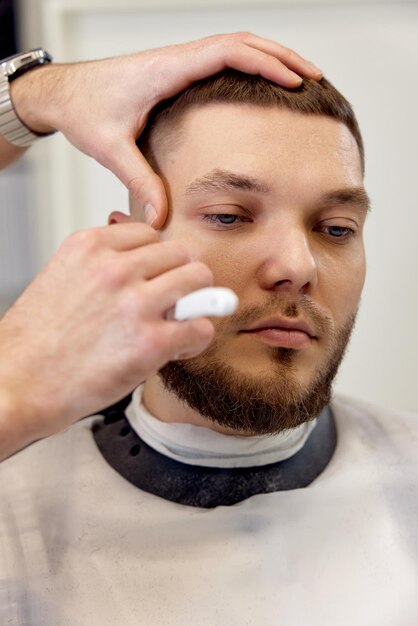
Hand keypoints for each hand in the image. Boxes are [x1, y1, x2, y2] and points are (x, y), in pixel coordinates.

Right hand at [0, 223, 213, 459]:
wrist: (16, 385)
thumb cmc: (35, 342)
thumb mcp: (62, 279)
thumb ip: (103, 266)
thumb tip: (147, 267)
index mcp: (89, 247)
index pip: (149, 233)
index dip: (156, 260)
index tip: (154, 279)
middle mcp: (114, 268)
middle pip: (180, 252)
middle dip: (180, 276)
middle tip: (172, 302)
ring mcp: (135, 303)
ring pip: (199, 278)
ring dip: (195, 301)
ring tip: (177, 323)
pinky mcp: (151, 342)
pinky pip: (200, 326)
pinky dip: (196, 338)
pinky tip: (178, 349)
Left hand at [10, 32, 321, 225]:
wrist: (64, 93)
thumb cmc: (84, 112)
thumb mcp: (111, 150)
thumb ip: (140, 182)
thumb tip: (162, 218)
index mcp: (167, 71)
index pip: (227, 53)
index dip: (266, 63)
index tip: (295, 81)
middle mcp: (176, 60)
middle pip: (241, 41)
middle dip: (280, 55)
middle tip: (312, 77)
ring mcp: (178, 63)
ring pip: (234, 46)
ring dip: (268, 56)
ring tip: (300, 78)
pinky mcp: (176, 73)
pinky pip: (221, 60)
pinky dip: (248, 65)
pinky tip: (261, 84)